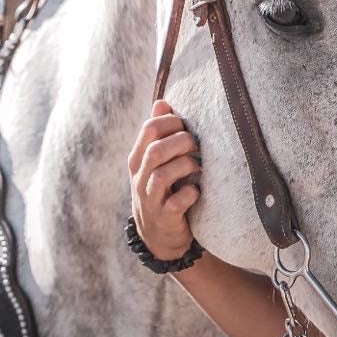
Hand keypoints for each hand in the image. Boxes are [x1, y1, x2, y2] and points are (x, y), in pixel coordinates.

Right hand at [128, 100, 202, 261]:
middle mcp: (139, 177)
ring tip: (198, 167)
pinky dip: (191, 194)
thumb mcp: (155, 161)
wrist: (158, 234)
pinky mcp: (164, 217)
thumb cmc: (162, 188)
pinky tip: (196, 191)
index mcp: (137, 158)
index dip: (172, 122)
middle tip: (197, 146)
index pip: (149, 128)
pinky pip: (177, 202)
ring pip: (164, 175)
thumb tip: (162, 102)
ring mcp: (150, 199)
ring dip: (187, 166)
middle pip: (156, 150)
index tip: (187, 127)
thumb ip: (158, 132)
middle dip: (183, 142)